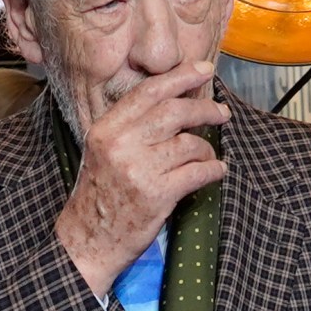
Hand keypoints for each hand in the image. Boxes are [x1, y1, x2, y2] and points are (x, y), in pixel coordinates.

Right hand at [54, 63, 228, 295]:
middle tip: (222, 112)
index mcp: (106, 129)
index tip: (203, 70)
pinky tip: (216, 171)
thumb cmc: (102, 194)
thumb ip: (133, 127)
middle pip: (175, 111)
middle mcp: (120, 144)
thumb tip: (176, 102)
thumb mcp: (105, 152)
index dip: (179, 77)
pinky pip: (199, 172)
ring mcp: (139, 169)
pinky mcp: (158, 194)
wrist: (88, 240)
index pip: (148, 92)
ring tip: (208, 155)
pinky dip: (214, 169)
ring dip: (207, 148)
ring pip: (190, 143)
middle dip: (205, 108)